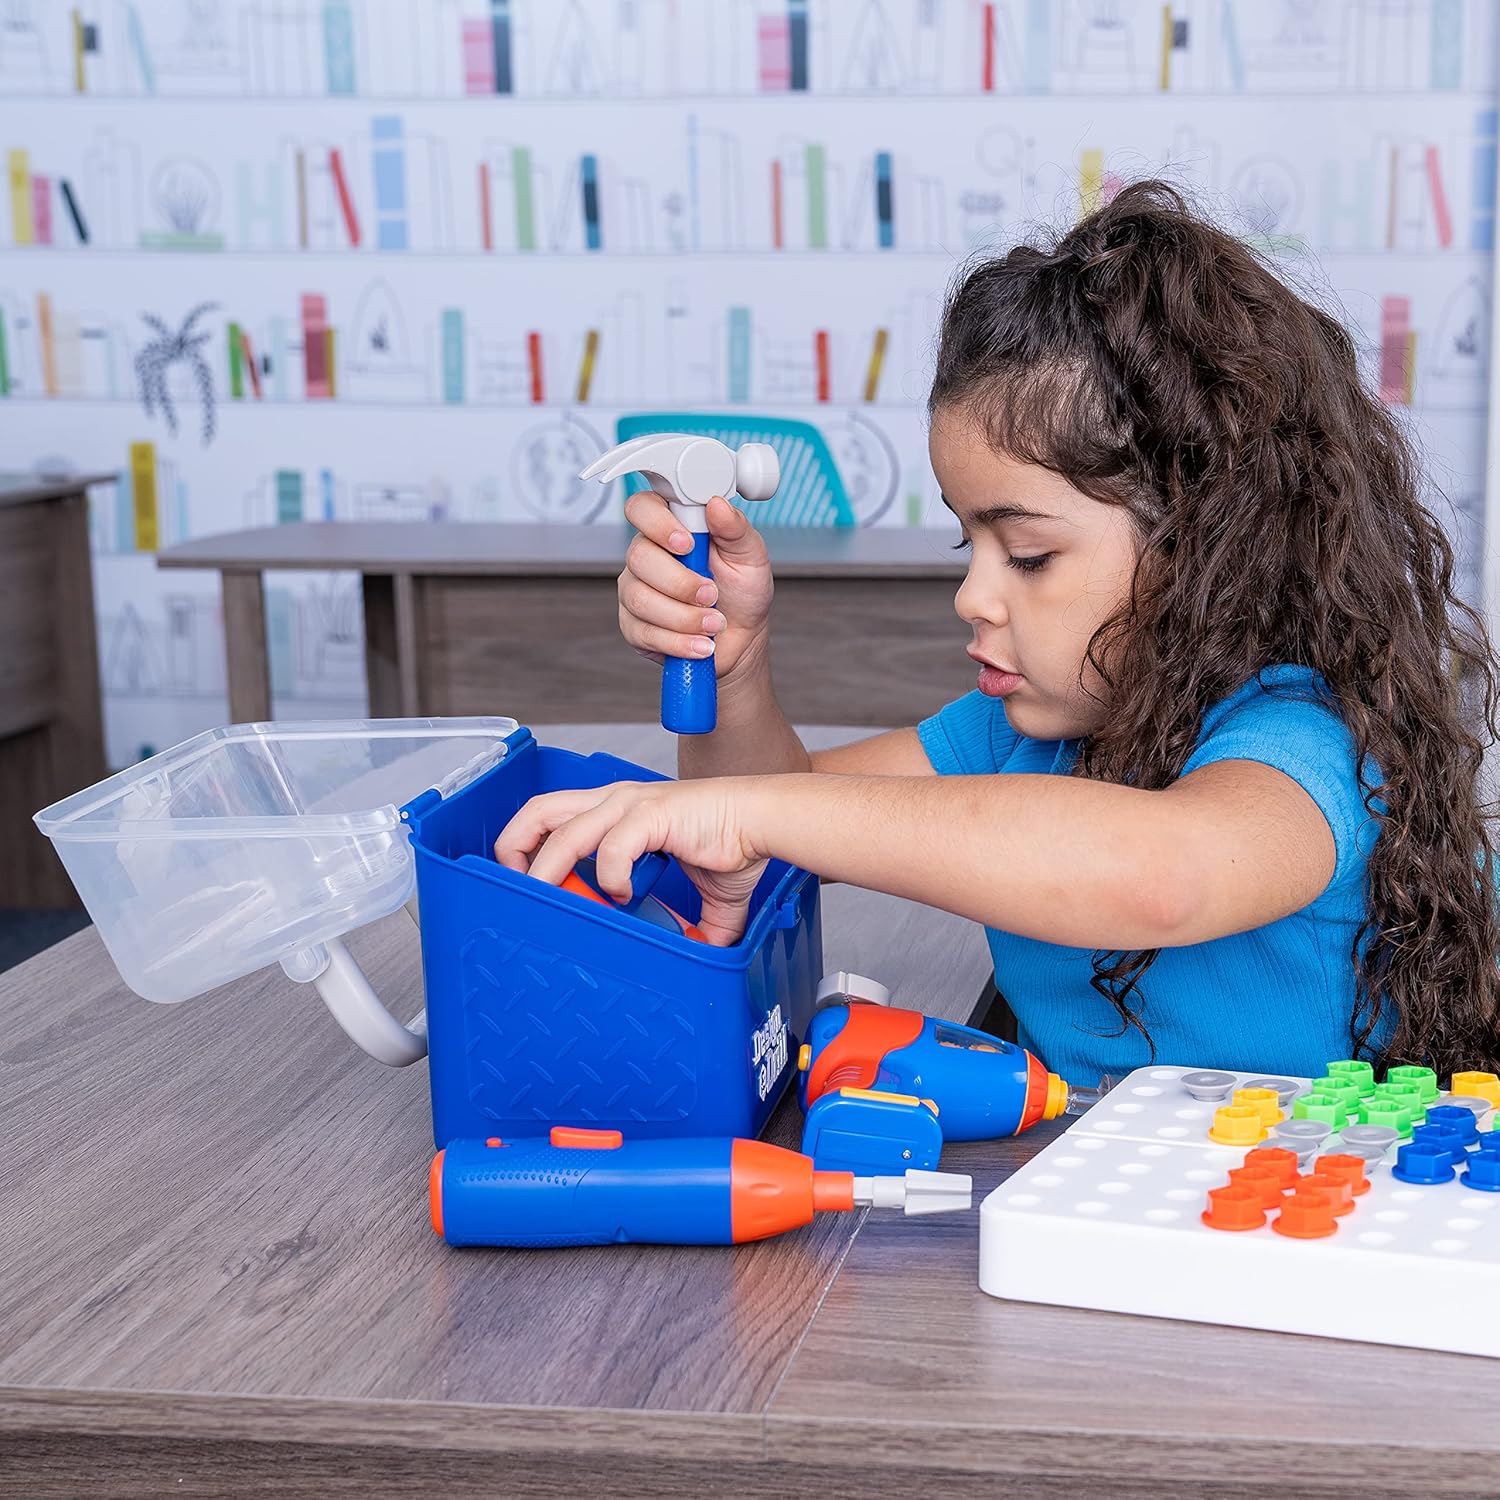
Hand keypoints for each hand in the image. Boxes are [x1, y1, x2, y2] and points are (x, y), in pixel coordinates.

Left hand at [494, 777, 770, 946]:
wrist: (763, 820)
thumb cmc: (734, 843)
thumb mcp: (705, 895)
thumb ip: (693, 926)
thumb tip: (696, 960)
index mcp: (617, 808)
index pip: (552, 816)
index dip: (530, 848)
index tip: (528, 886)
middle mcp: (614, 800)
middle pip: (538, 812)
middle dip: (513, 849)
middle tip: (515, 890)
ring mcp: (629, 805)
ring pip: (562, 832)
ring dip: (546, 871)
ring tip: (548, 900)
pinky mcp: (651, 814)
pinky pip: (612, 849)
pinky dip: (609, 877)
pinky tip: (622, 895)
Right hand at [618, 492, 773, 685]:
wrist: (740, 638)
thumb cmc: (742, 592)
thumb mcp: (750, 556)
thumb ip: (735, 528)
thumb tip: (716, 504)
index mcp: (671, 527)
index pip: (642, 508)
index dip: (658, 524)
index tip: (688, 544)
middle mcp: (647, 556)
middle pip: (638, 557)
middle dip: (680, 583)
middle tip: (712, 595)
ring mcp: (635, 590)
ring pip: (640, 599)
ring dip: (684, 617)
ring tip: (714, 624)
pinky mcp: (633, 626)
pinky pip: (644, 632)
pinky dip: (678, 642)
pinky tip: (700, 644)